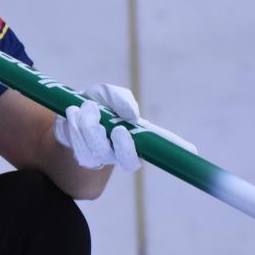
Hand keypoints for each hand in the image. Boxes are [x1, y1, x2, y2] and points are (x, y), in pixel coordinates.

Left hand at [53, 83, 197, 170]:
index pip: (160, 146)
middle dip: (124, 146)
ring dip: (90, 128)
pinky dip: (72, 127)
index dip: (176, 149)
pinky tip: (71, 115)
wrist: (63, 115)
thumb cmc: (93, 104)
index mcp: (134, 137)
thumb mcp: (105, 95)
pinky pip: (76, 147)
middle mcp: (119, 151)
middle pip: (128, 159)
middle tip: (118, 129)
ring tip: (83, 109)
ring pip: (97, 151)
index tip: (191, 151)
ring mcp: (98, 157)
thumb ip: (119, 98)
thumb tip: (131, 115)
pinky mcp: (77, 156)